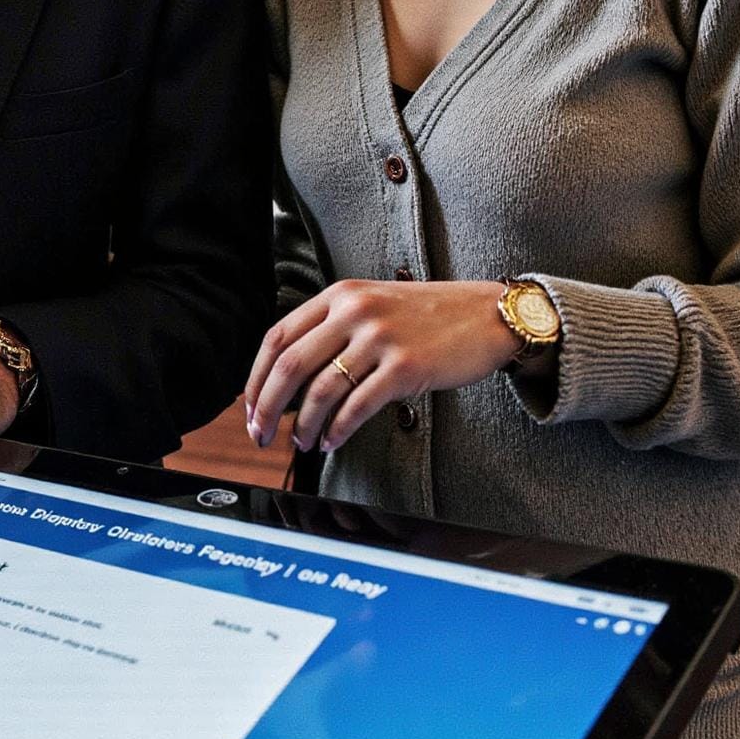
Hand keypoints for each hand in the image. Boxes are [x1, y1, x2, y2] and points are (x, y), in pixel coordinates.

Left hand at [245, 280, 519, 451]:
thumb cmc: (428, 317)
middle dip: (267, 407)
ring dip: (304, 425)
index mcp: (339, 295)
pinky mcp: (406, 367)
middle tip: (259, 435)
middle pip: (290, 365)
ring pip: (321, 390)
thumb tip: (288, 378)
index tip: (249, 407)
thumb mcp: (372, 304)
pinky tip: (331, 441)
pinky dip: (338, 430)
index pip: (278, 337)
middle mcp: (355, 311)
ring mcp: (380, 338)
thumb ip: (332, 328)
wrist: (490, 314)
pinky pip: (358, 406)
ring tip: (301, 443)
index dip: (256, 377)